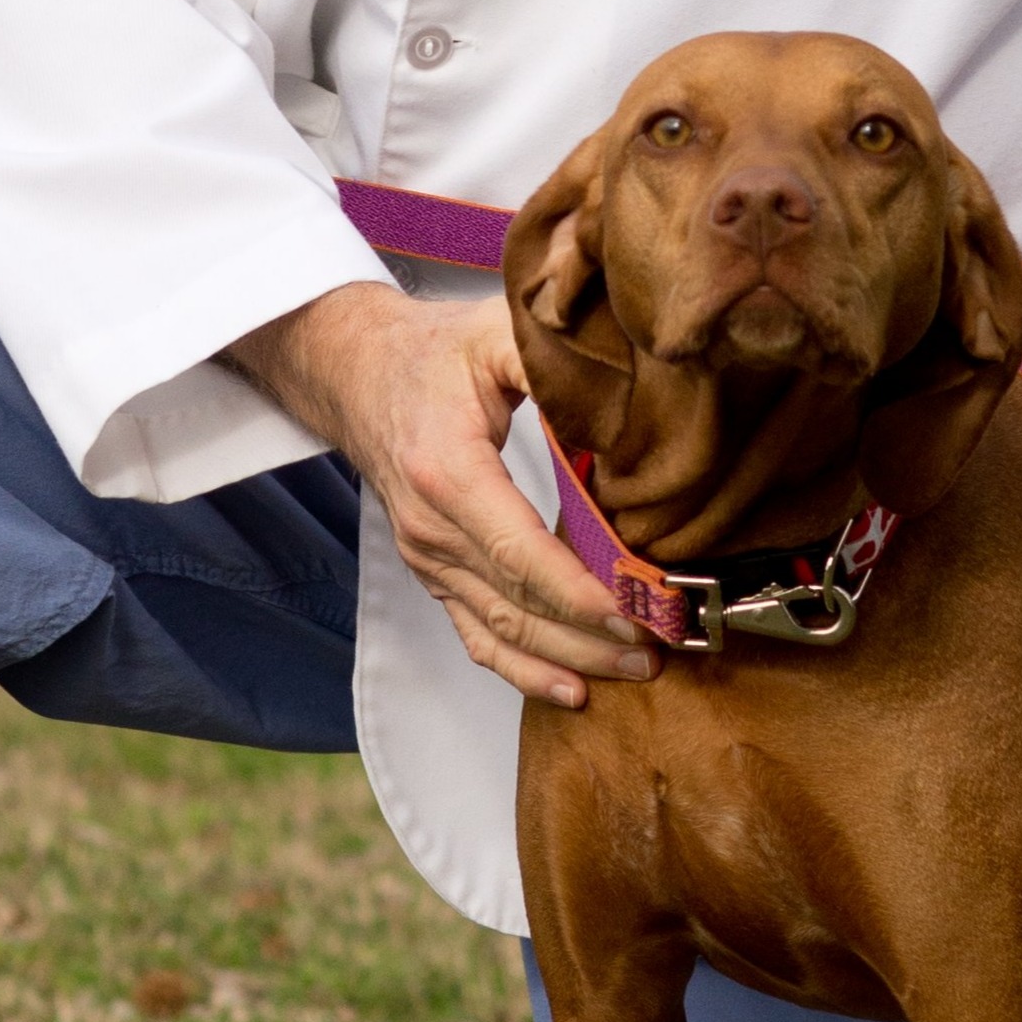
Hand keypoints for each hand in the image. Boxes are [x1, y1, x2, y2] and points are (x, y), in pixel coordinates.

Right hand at [226, 283, 657, 708]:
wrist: (359, 374)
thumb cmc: (434, 353)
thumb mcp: (492, 333)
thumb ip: (547, 359)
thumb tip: (619, 384)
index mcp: (448, 472)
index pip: (520, 552)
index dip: (580, 590)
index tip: (637, 608)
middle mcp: (431, 528)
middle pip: (517, 605)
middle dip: (592, 634)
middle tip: (662, 644)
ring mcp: (428, 558)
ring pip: (501, 631)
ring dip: (570, 658)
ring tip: (636, 667)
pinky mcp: (434, 572)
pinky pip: (476, 635)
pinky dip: (523, 670)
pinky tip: (571, 689)